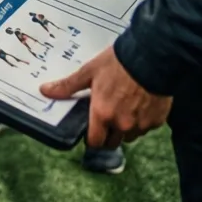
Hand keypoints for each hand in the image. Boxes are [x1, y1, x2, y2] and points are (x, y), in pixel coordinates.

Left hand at [40, 46, 172, 149]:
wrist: (152, 58)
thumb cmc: (118, 63)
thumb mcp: (89, 72)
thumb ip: (68, 86)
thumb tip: (44, 91)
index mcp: (102, 114)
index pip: (95, 142)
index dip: (92, 138)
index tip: (92, 130)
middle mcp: (122, 124)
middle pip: (113, 142)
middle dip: (109, 135)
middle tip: (108, 118)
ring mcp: (141, 124)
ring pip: (131, 136)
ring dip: (126, 128)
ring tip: (125, 108)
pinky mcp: (157, 121)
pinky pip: (147, 127)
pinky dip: (143, 120)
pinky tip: (141, 104)